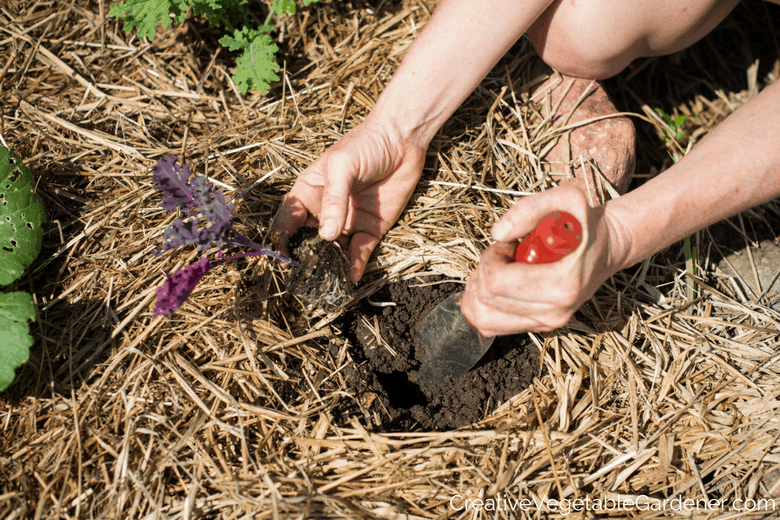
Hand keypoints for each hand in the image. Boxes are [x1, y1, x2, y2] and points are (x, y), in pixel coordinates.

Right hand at [272, 115, 426, 281]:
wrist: (404, 141)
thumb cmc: (366, 144)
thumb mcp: (341, 166)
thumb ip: (333, 199)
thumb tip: (325, 235)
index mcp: (309, 192)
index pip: (288, 219)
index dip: (282, 238)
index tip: (282, 256)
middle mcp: (325, 210)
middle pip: (307, 240)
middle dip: (304, 258)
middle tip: (303, 275)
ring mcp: (347, 221)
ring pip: (332, 250)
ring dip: (328, 266)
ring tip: (325, 282)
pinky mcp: (371, 229)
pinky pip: (359, 252)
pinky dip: (354, 265)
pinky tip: (351, 277)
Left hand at [460, 185, 628, 335]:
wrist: (609, 247)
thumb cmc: (585, 223)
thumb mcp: (566, 198)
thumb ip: (529, 208)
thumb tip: (497, 234)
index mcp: (562, 285)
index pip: (496, 282)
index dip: (491, 257)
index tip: (507, 243)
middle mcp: (554, 312)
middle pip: (486, 299)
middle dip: (485, 270)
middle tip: (504, 254)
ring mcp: (546, 323)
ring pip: (483, 318)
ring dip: (479, 289)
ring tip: (499, 269)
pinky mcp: (540, 326)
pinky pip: (492, 324)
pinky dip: (483, 304)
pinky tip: (498, 283)